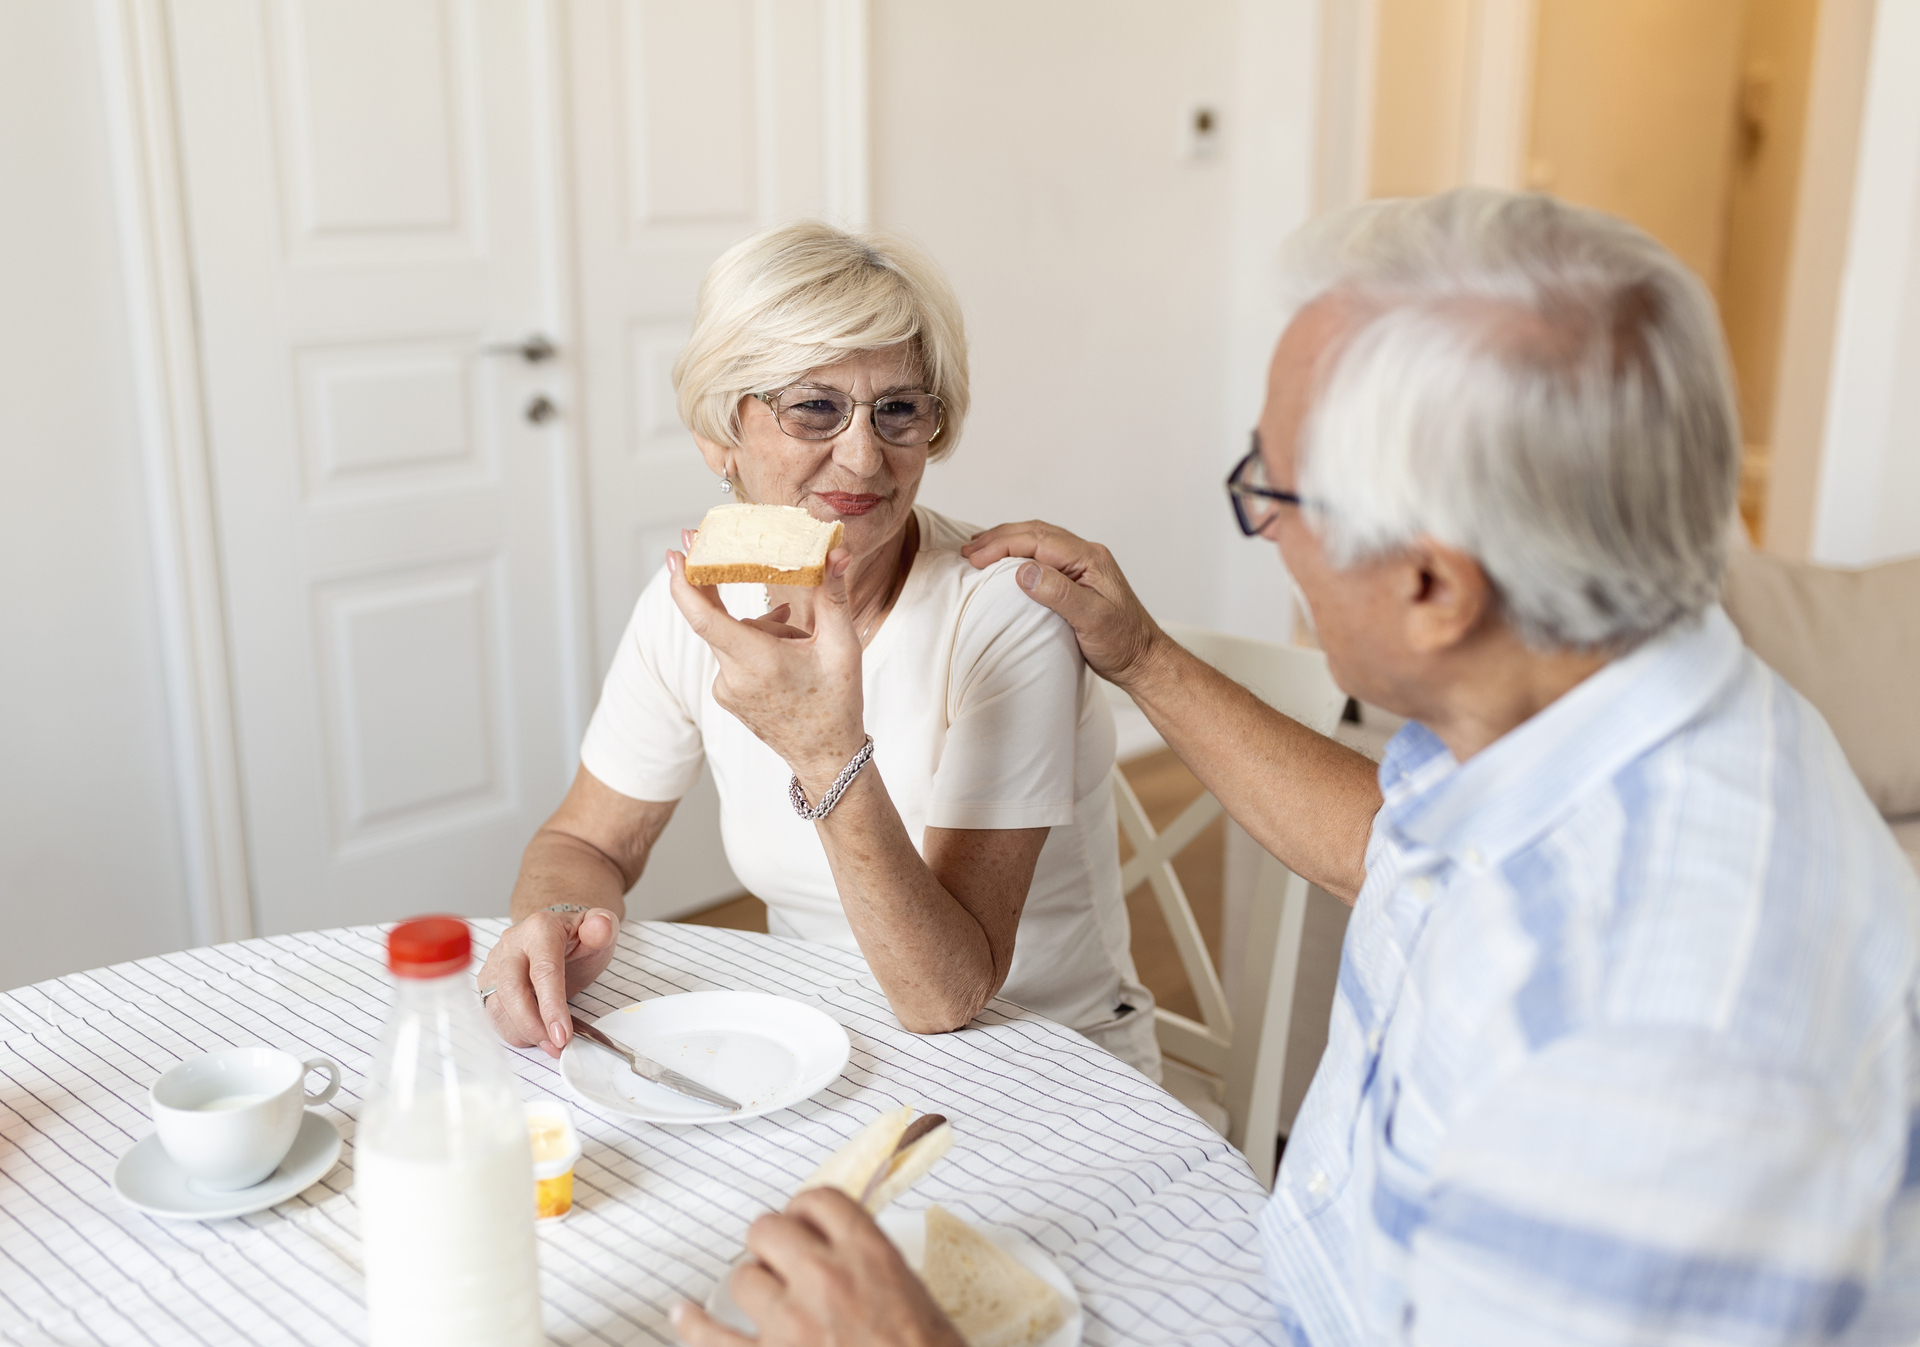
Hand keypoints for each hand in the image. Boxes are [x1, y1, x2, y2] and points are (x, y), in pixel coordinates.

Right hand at [476, 906, 620, 1057]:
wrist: (558, 935)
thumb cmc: (577, 937)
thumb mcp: (600, 928)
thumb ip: (603, 928)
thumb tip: (601, 926)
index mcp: (540, 929)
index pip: (543, 970)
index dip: (552, 1006)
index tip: (563, 1034)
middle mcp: (512, 944)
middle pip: (512, 990)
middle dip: (533, 1025)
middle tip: (556, 1045)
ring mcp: (496, 963)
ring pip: (497, 1005)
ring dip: (522, 1032)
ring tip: (549, 1045)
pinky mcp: (488, 982)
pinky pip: (492, 1012)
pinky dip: (512, 1031)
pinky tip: (533, 1037)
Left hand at [666, 544, 867, 798]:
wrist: (826, 758)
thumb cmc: (838, 703)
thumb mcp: (842, 646)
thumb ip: (833, 594)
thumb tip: (835, 551)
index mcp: (758, 662)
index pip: (705, 618)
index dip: (684, 583)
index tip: (675, 553)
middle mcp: (733, 677)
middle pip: (716, 619)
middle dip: (721, 586)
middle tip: (707, 539)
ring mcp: (726, 690)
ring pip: (733, 637)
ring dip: (761, 629)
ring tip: (801, 646)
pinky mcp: (726, 696)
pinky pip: (734, 655)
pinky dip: (755, 645)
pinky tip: (787, 652)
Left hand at [671, 1189, 964, 1346]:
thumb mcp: (916, 1298)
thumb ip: (874, 1269)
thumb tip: (850, 1260)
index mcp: (868, 1255)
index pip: (820, 1201)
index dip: (808, 1210)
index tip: (805, 1220)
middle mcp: (825, 1278)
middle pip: (770, 1229)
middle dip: (773, 1243)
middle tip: (781, 1259)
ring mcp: (791, 1323)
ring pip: (742, 1278)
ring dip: (753, 1287)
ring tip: (762, 1298)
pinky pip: (712, 1337)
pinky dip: (694, 1324)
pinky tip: (685, 1315)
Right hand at [961, 520, 1167, 687]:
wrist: (1143, 659)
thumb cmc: (1122, 643)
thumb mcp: (1091, 620)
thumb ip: (1058, 593)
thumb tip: (1023, 571)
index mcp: (1089, 559)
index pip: (1037, 540)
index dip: (1002, 545)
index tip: (975, 558)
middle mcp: (1086, 555)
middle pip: (1035, 533)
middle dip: (998, 538)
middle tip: (968, 551)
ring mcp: (1082, 565)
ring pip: (1038, 541)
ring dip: (1006, 542)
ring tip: (978, 550)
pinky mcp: (1077, 578)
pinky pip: (1043, 555)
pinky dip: (1018, 554)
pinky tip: (1005, 563)